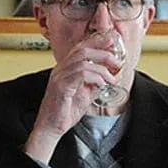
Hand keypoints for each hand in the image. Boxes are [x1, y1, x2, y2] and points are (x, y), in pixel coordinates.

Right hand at [24, 34, 121, 162]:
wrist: (50, 127)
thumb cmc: (64, 112)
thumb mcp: (83, 95)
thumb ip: (92, 85)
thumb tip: (106, 78)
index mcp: (64, 69)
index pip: (80, 48)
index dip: (96, 42)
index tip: (111, 40)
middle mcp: (60, 70)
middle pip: (82, 50)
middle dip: (102, 51)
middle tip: (117, 59)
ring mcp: (59, 77)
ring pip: (83, 61)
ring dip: (102, 67)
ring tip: (113, 77)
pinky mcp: (61, 87)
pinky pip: (81, 75)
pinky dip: (95, 78)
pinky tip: (102, 85)